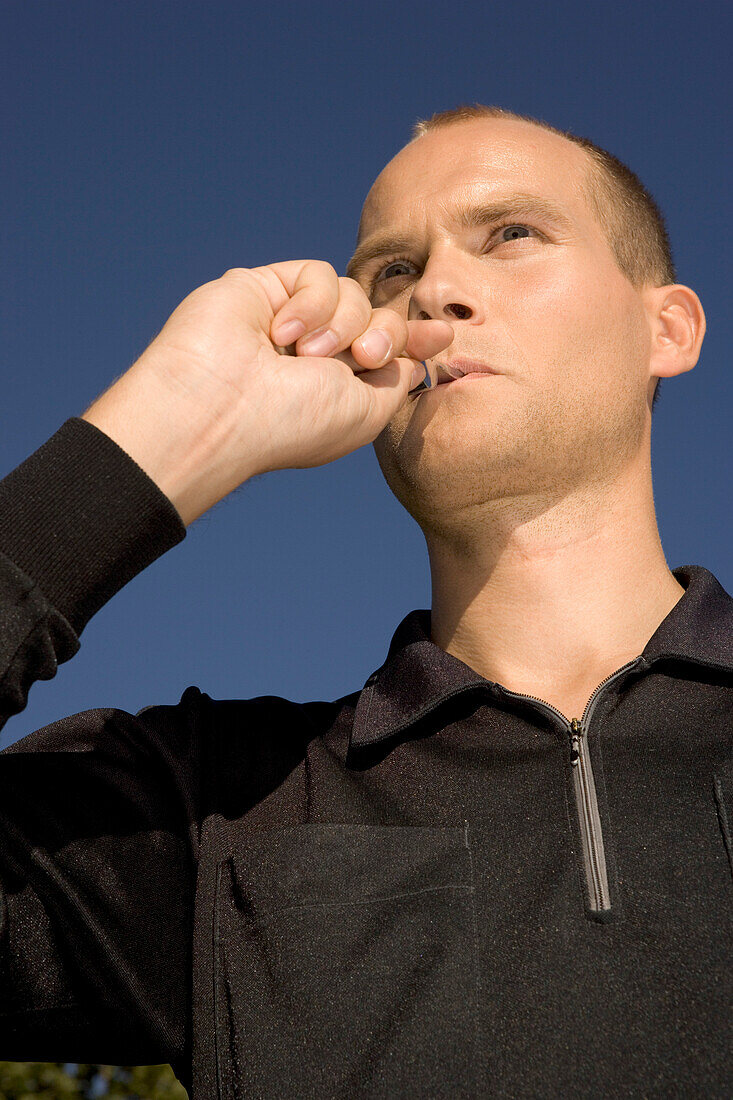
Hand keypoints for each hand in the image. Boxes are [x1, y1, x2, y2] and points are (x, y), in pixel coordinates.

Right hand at [81, 260, 452, 524]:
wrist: (223, 407)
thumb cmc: (293, 422)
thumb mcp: (368, 412)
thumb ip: (398, 377)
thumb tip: (420, 347)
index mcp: (342, 388)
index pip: (391, 352)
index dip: (418, 339)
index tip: (444, 333)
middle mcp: (319, 354)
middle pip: (381, 317)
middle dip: (383, 333)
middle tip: (364, 355)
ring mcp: (294, 320)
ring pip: (353, 294)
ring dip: (343, 324)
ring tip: (307, 355)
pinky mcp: (268, 288)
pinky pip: (318, 275)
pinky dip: (311, 303)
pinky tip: (282, 332)